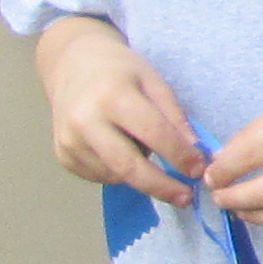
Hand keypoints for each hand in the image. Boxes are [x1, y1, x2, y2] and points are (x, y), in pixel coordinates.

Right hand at [39, 21, 205, 206]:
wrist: (72, 65)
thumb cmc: (120, 71)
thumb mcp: (153, 81)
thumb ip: (174, 117)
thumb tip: (195, 156)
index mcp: (112, 96)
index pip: (152, 132)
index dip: (179, 155)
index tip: (199, 171)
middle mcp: (85, 121)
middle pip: (128, 166)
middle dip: (161, 187)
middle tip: (186, 198)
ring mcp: (69, 142)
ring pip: (115, 175)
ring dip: (140, 174)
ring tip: (144, 148)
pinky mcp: (63, 156)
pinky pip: (100, 176)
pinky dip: (119, 173)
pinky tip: (121, 150)